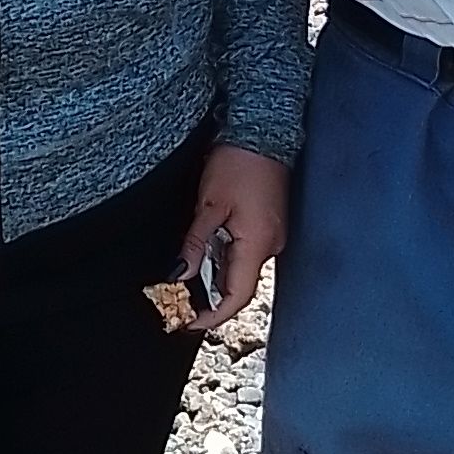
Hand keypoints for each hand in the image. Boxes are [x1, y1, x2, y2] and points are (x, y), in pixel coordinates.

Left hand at [182, 146, 289, 326]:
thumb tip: (179, 274)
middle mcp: (271, 246)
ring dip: (217, 276)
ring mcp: (273, 235)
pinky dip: (226, 259)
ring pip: (242, 269)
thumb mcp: (209, 205)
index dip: (214, 315)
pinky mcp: (270, 225)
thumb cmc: (238, 163)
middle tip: (179, 299)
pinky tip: (207, 252)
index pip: (238, 296)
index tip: (189, 322)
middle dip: (211, 297)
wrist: (264, 132)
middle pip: (240, 286)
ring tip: (187, 276)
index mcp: (258, 244)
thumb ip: (196, 244)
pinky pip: (248, 252)